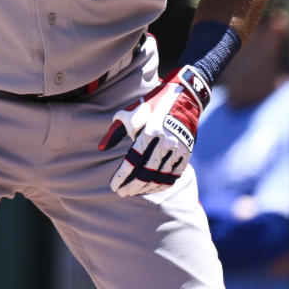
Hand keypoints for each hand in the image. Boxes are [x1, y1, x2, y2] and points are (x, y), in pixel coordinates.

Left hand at [99, 65, 210, 196]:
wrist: (184, 96)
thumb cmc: (150, 105)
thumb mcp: (130, 113)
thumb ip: (115, 131)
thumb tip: (101, 148)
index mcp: (150, 130)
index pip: (133, 160)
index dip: (122, 175)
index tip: (113, 185)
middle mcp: (166, 141)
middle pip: (147, 172)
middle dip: (132, 186)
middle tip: (121, 192)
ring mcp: (178, 148)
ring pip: (161, 176)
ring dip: (146, 188)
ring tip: (133, 192)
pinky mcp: (187, 152)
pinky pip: (174, 175)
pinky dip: (162, 184)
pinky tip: (152, 188)